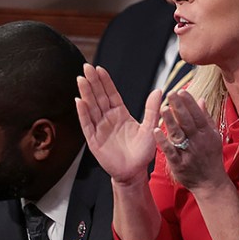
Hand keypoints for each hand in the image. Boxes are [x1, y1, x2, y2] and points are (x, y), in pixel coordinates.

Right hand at [76, 64, 160, 183]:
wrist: (134, 172)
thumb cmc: (142, 152)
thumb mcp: (150, 128)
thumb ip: (152, 110)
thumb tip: (159, 91)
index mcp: (120, 114)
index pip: (111, 94)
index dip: (105, 81)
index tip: (99, 68)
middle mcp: (108, 119)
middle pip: (98, 97)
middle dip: (92, 82)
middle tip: (86, 67)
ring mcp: (99, 128)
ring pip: (91, 107)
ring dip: (86, 93)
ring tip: (80, 79)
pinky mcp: (93, 140)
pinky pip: (87, 124)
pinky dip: (83, 113)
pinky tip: (79, 101)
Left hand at [153, 90, 228, 190]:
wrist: (210, 182)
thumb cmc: (210, 157)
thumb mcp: (213, 136)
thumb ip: (205, 118)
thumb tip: (201, 99)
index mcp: (206, 133)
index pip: (197, 115)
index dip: (189, 103)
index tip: (180, 91)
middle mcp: (198, 141)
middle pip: (188, 122)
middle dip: (179, 107)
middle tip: (171, 93)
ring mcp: (188, 152)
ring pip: (179, 134)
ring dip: (170, 121)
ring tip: (162, 108)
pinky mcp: (179, 164)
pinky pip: (170, 151)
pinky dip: (163, 141)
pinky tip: (155, 131)